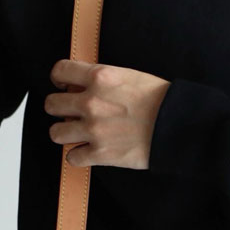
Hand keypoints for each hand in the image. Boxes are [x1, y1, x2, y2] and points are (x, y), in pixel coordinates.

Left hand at [45, 58, 170, 169]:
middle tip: (70, 112)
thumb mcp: (129, 75)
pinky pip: (72, 157)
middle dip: (59, 108)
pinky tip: (89, 151)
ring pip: (55, 133)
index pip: (59, 71)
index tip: (62, 85)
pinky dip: (78, 156)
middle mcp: (91, 102)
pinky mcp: (100, 154)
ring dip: (65, 133)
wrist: (178, 125)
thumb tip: (81, 85)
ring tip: (77, 133)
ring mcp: (93, 130)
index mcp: (100, 77)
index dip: (58, 79)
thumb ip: (102, 78)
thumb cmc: (161, 100)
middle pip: (51, 104)